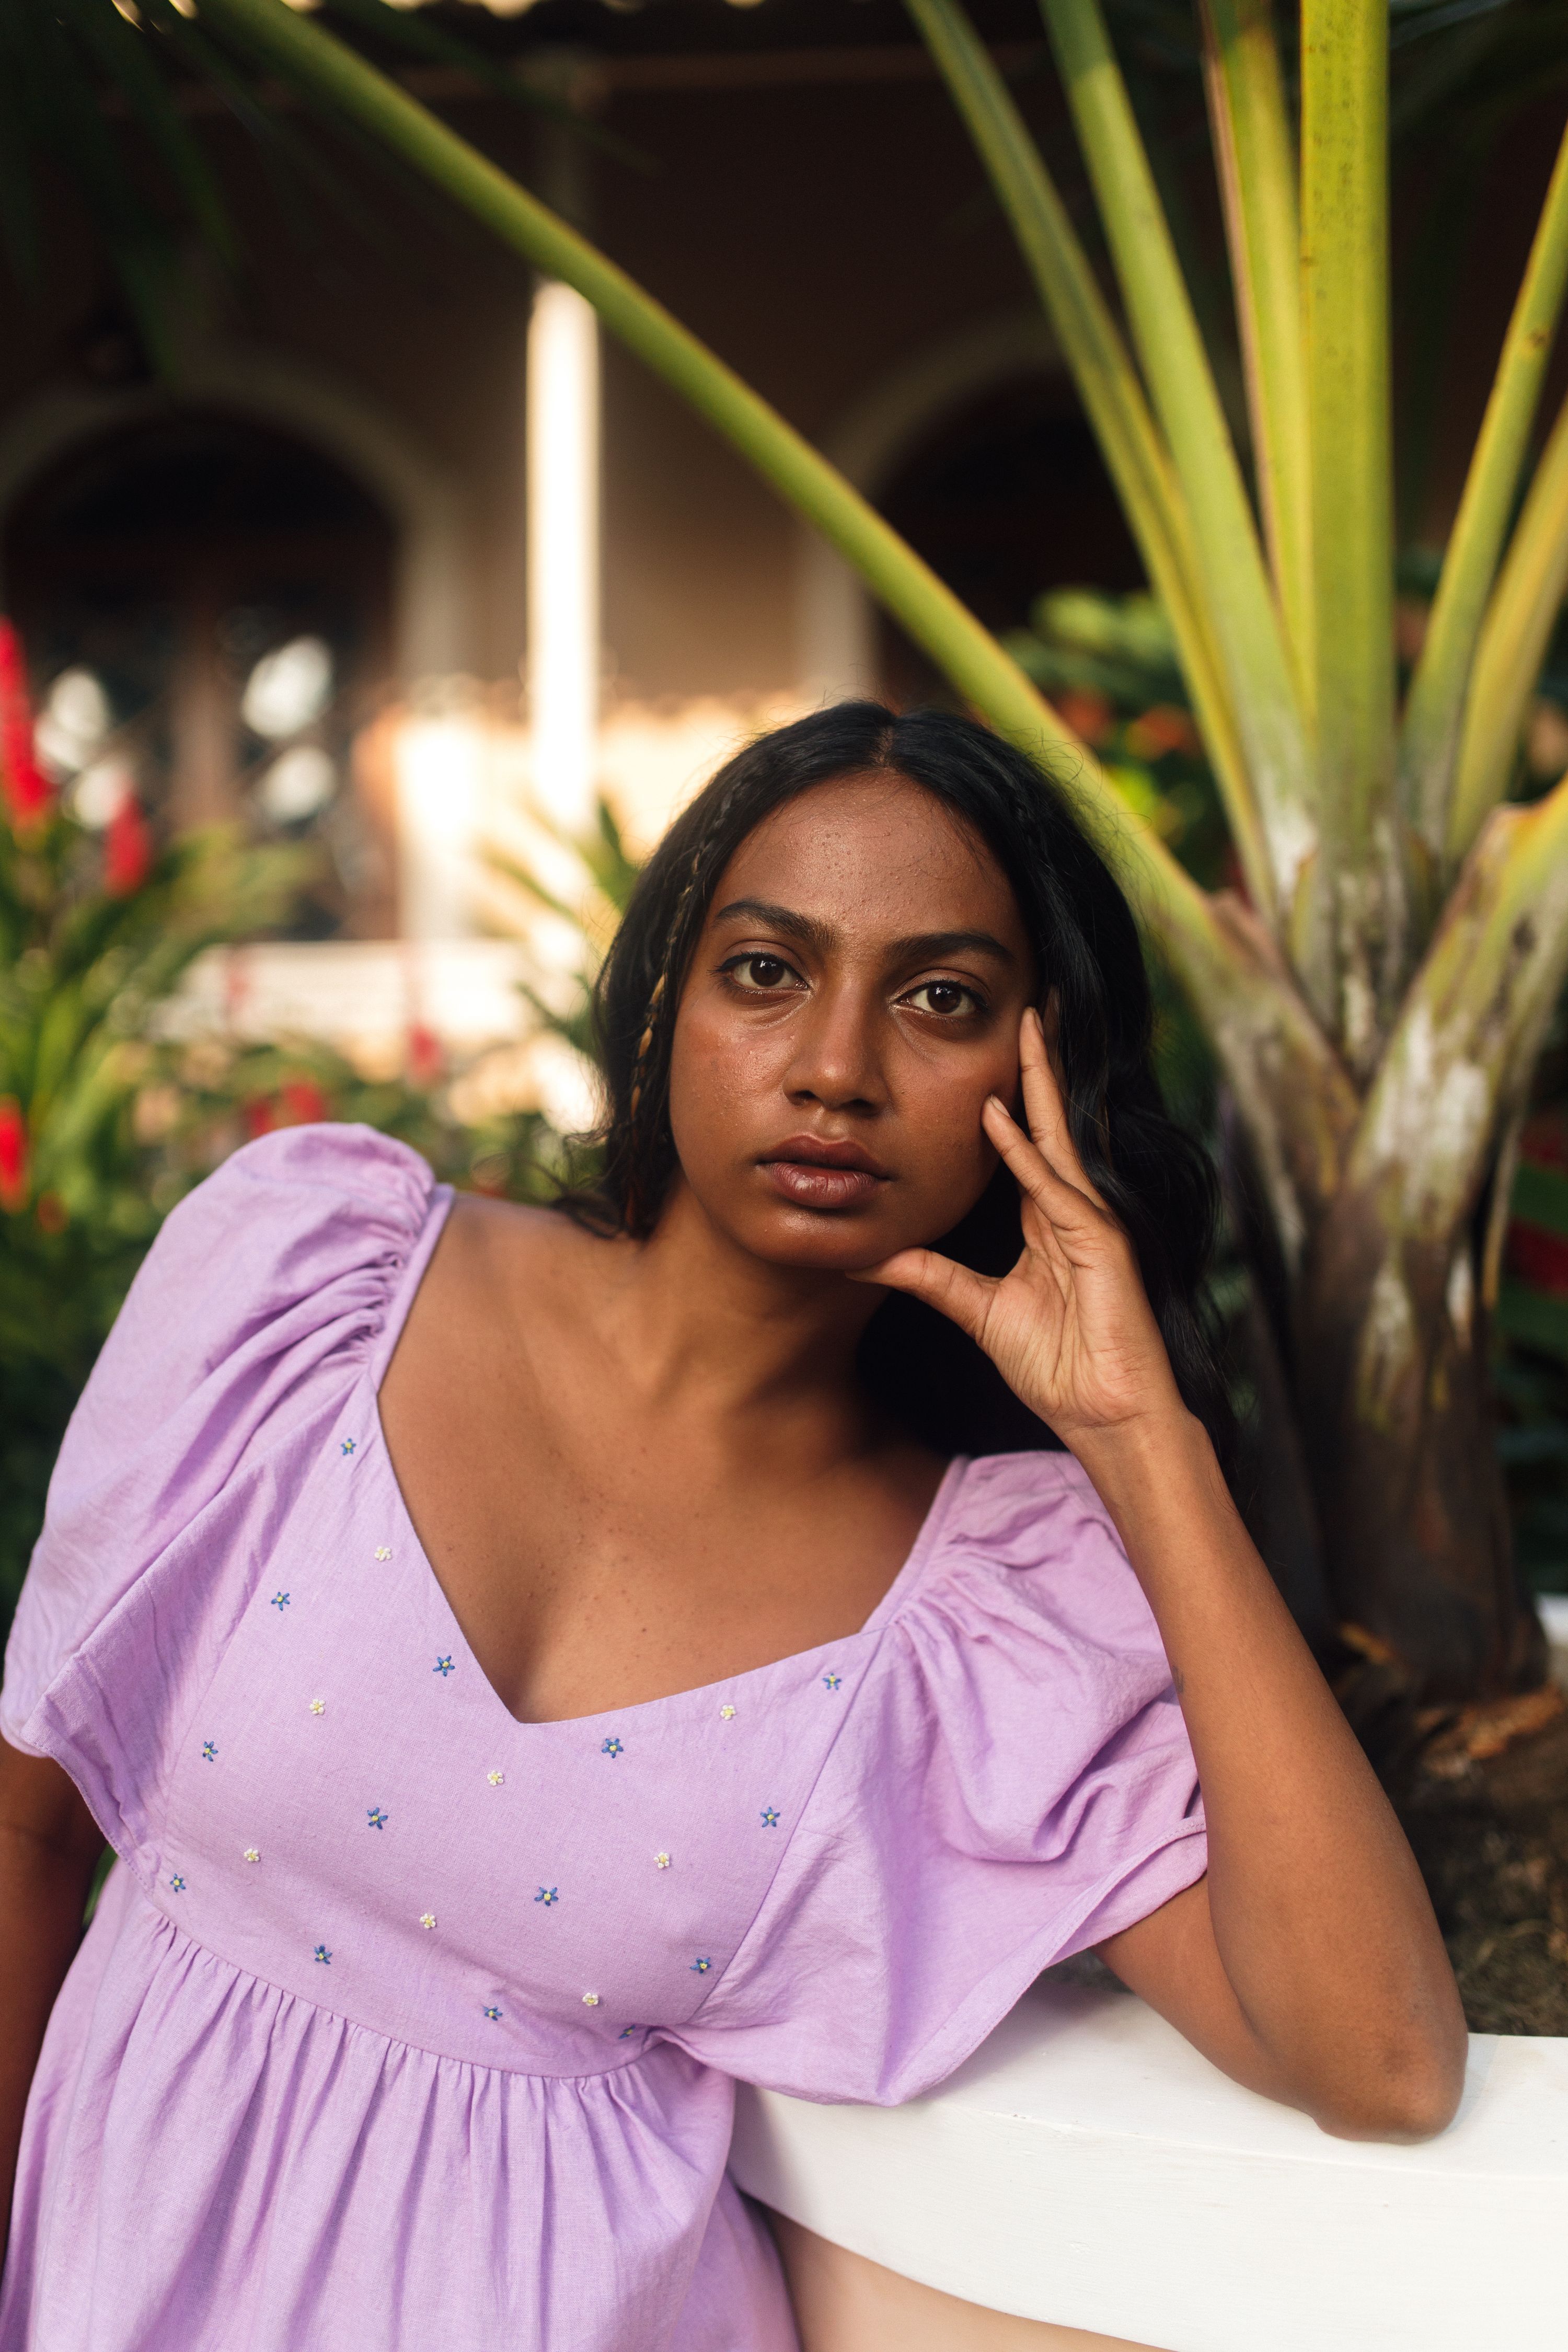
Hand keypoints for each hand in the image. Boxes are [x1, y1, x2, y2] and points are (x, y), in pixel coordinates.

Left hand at [853, 1006, 1187, 1451]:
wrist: (1104, 1415)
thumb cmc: (1056, 1367)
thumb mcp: (977, 1311)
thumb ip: (929, 1277)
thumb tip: (867, 1256)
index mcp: (1047, 1220)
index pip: (1026, 1143)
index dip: (1010, 1098)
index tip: (993, 1052)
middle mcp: (1072, 1210)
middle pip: (1049, 1122)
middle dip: (1037, 1065)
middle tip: (1028, 1005)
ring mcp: (1092, 1222)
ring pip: (1059, 1137)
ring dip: (1040, 1082)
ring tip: (1028, 1024)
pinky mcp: (1101, 1243)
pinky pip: (1055, 1189)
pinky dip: (1026, 1155)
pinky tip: (998, 1117)